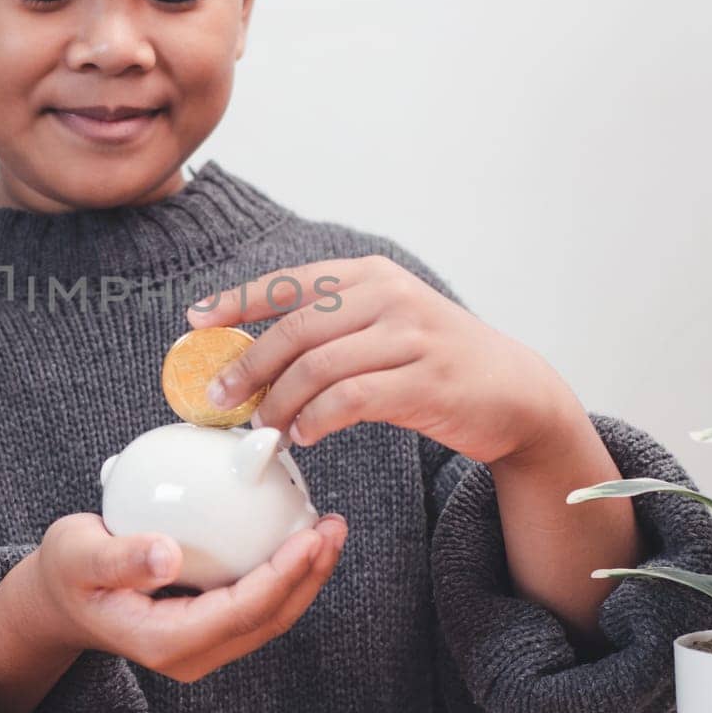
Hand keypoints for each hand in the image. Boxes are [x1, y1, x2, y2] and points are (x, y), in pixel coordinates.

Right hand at [21, 511, 347, 683]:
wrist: (61, 598)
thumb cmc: (68, 572)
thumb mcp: (77, 556)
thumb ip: (119, 559)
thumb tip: (166, 554)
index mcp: (166, 641)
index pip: (241, 612)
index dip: (283, 576)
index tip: (310, 536)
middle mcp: (191, 652)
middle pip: (268, 619)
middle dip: (309, 576)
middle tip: (334, 527)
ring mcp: (203, 645)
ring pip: (270, 616)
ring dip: (305, 576)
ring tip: (328, 529)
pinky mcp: (209, 628)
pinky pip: (257, 604)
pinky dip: (283, 572)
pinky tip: (295, 535)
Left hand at [187, 256, 575, 465]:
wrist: (516, 391)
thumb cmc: (434, 363)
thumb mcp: (385, 325)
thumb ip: (330, 331)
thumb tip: (252, 359)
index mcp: (370, 276)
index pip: (291, 282)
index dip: (238, 300)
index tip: (196, 321)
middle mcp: (389, 296)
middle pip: (296, 329)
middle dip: (248, 366)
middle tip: (219, 400)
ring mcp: (410, 336)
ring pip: (318, 367)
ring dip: (279, 403)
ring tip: (263, 430)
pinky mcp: (425, 380)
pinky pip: (352, 399)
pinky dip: (317, 419)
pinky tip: (303, 436)